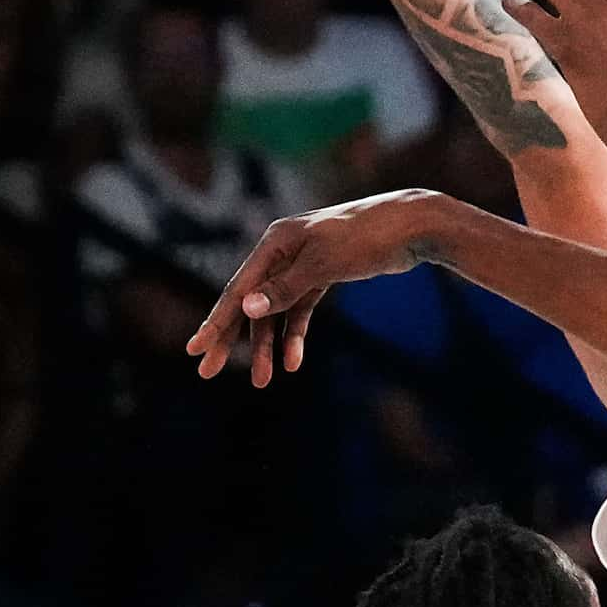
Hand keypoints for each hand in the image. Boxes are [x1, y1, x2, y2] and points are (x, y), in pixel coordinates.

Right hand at [185, 191, 446, 386]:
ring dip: (268, 345)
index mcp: (275, 243)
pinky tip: (293, 361)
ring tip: (263, 380)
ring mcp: (302, 265)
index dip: (215, 322)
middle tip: (208, 372)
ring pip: (275, 311)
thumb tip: (246, 308)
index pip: (237, 289)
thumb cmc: (366, 238)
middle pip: (249, 302)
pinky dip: (295, 334)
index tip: (195, 350)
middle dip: (230, 339)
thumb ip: (284, 288)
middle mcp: (282, 252)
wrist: (411, 226)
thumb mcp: (323, 264)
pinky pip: (300, 309)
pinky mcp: (323, 275)